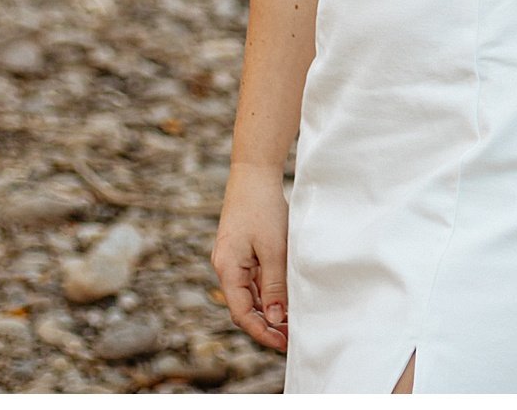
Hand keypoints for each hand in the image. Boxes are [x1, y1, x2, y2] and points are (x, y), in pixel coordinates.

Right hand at [211, 163, 289, 351]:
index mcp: (228, 269)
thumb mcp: (273, 249)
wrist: (254, 174)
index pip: (241, 313)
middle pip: (243, 306)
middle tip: (291, 336)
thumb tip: (274, 318)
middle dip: (265, 324)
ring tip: (291, 321)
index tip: (282, 343)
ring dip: (267, 309)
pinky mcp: (241, 251)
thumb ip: (274, 285)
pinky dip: (267, 291)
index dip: (261, 332)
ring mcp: (232, 259)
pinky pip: (253, 279)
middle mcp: (225, 267)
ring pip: (249, 294)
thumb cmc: (262, 208)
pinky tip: (284, 296)